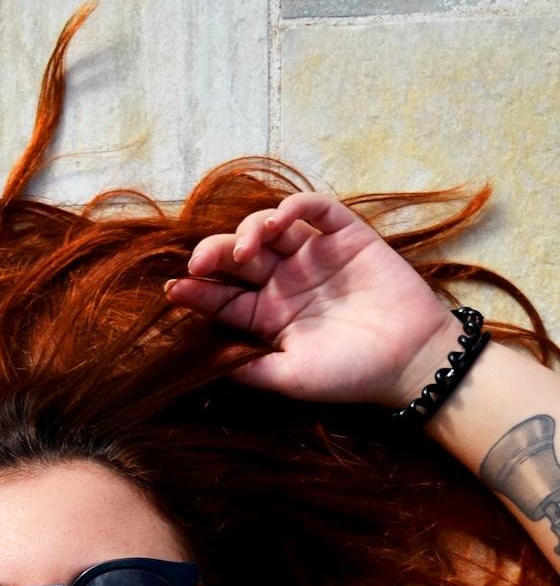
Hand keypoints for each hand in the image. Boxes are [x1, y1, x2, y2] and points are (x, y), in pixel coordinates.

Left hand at [166, 190, 466, 409]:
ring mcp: (315, 256)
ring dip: (251, 229)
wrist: (409, 362)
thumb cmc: (349, 376)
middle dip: (215, 254)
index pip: (224, 298)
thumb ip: (247, 368)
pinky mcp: (347, 236)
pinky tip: (281, 219)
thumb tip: (199, 363)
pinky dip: (296, 207)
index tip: (176, 289)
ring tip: (245, 248)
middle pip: (239, 258)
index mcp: (268, 317)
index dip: (198, 291)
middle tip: (201, 262)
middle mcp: (286, 282)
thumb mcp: (289, 378)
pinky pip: (317, 210)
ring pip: (271, 228)